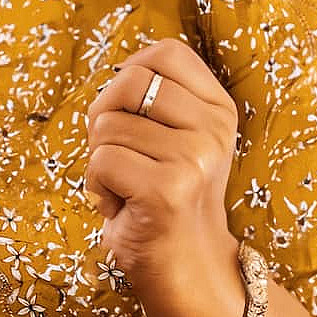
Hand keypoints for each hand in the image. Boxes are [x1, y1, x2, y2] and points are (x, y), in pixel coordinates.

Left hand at [84, 37, 243, 316]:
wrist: (182, 262)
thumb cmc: (162, 192)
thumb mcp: (173, 135)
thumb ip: (154, 96)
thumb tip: (115, 69)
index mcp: (219, 108)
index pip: (166, 53)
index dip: (130, 72)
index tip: (129, 110)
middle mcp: (213, 129)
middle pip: (128, 82)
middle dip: (103, 116)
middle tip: (117, 153)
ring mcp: (194, 159)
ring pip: (106, 126)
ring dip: (99, 160)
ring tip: (126, 186)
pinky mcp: (167, 189)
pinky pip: (101, 161)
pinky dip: (97, 187)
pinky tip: (122, 206)